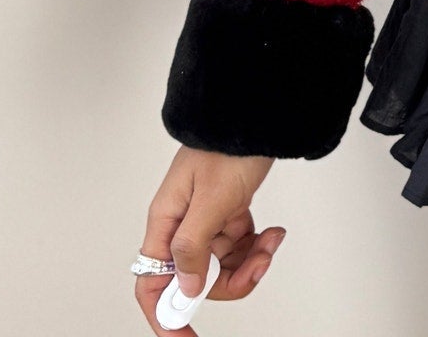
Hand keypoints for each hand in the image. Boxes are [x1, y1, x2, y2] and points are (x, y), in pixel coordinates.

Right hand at [136, 146, 280, 333]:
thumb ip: (193, 246)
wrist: (258, 112)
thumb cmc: (229, 145)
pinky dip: (258, 245)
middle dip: (230, 282)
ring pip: (223, 265)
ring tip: (272, 241)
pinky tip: (274, 231)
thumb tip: (185, 289)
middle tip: (258, 266)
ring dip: (250, 261)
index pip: (152, 282)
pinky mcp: (229, 211)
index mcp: (166, 222)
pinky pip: (240, 245)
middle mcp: (182, 224)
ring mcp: (207, 218)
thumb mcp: (212, 199)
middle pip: (196, 279)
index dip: (165, 315)